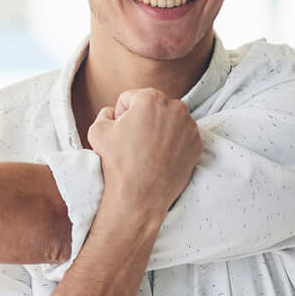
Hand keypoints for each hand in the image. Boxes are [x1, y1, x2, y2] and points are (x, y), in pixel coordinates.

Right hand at [89, 88, 201, 221]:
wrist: (139, 197)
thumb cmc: (117, 163)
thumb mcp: (97, 132)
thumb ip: (105, 113)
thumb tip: (113, 113)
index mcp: (150, 99)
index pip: (131, 98)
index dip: (121, 114)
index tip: (121, 132)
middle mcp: (175, 107)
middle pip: (153, 107)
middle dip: (143, 119)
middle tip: (134, 142)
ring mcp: (190, 127)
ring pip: (169, 121)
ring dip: (159, 130)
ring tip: (147, 151)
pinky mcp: (197, 144)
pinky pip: (182, 136)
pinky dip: (172, 144)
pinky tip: (160, 157)